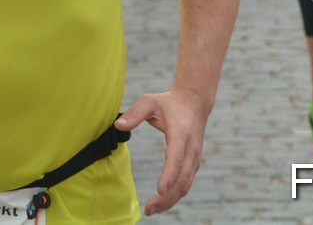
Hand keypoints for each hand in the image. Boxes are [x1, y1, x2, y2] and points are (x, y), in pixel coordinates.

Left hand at [116, 89, 209, 214]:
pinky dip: (175, 195)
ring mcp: (195, 158)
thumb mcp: (150, 101)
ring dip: (171, 200)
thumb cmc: (169, 102)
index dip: (169, 175)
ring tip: (152, 210)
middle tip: (149, 209)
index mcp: (181, 134)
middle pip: (182, 178)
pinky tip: (162, 203)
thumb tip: (118, 126)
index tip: (160, 190)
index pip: (176, 158)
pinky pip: (186, 183)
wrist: (194, 102)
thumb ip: (135, 113)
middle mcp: (191, 149)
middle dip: (167, 197)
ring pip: (185, 185)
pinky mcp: (194, 163)